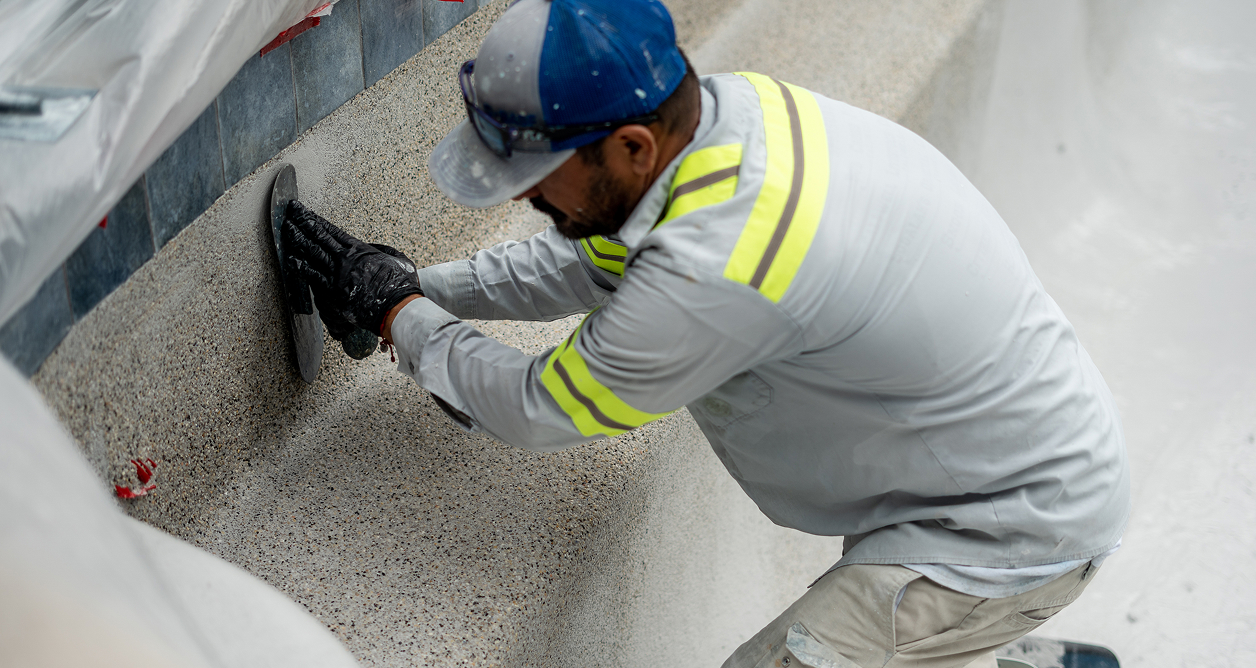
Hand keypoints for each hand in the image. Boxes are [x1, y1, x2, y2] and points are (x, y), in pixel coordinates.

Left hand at [283, 201, 422, 333]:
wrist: (395, 307)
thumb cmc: (399, 286)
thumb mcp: (398, 259)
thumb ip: (382, 251)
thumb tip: (373, 249)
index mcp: (359, 250)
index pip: (332, 231)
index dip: (316, 220)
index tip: (305, 212)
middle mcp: (344, 259)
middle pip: (318, 237)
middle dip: (302, 222)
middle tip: (290, 211)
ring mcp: (336, 275)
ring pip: (311, 253)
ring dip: (297, 239)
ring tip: (286, 229)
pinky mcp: (331, 292)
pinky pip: (312, 277)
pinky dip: (300, 267)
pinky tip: (290, 259)